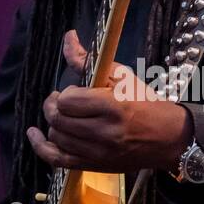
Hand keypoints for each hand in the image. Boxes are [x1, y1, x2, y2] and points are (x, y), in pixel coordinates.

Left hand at [26, 29, 191, 173]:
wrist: (169, 138)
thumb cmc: (146, 103)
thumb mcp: (121, 76)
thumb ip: (88, 60)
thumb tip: (68, 38)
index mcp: (112, 107)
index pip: (68, 101)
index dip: (66, 93)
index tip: (74, 91)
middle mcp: (103, 132)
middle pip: (58, 120)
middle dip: (54, 106)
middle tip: (62, 100)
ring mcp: (98, 152)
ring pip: (56, 137)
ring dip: (55, 123)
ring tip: (65, 116)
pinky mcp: (94, 165)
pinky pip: (57, 160)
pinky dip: (41, 147)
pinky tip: (34, 134)